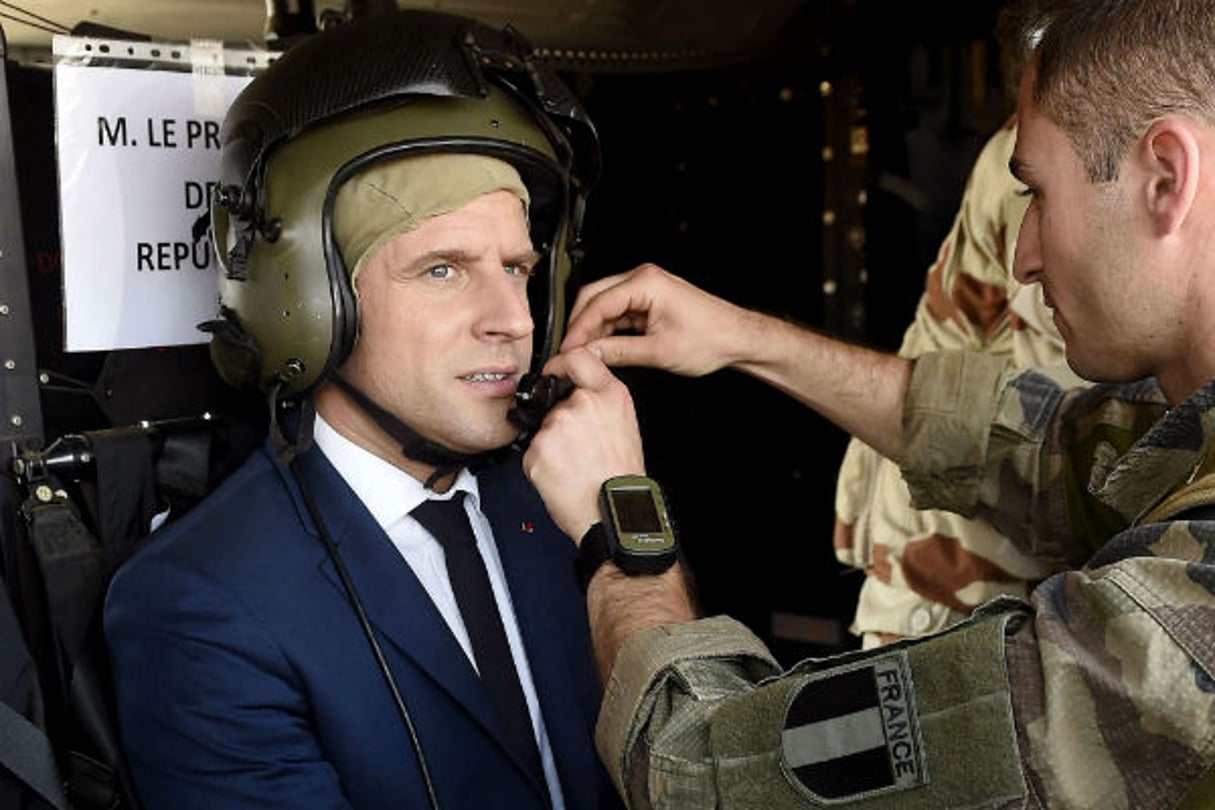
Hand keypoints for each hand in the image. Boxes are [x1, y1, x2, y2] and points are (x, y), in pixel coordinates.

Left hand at [522, 348, 644, 542]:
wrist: (612, 511)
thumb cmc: (621, 477)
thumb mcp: (626, 427)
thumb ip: (602, 403)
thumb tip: (580, 396)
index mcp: (610, 395)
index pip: (578, 357)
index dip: (561, 364)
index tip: (554, 372)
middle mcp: (583, 404)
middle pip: (556, 402)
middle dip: (559, 423)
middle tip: (576, 448)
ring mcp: (558, 425)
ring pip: (544, 429)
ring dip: (551, 445)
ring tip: (573, 466)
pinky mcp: (538, 448)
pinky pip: (533, 451)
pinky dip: (542, 464)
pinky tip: (562, 475)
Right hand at [561, 263, 751, 376]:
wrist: (738, 339)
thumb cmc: (711, 339)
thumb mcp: (659, 351)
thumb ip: (617, 352)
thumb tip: (587, 354)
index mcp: (646, 283)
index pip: (596, 303)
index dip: (577, 329)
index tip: (566, 350)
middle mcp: (644, 279)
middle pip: (594, 298)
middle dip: (579, 326)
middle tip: (568, 353)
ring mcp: (646, 288)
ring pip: (604, 306)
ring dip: (592, 329)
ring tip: (583, 354)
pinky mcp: (649, 300)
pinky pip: (618, 312)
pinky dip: (607, 330)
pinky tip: (601, 347)